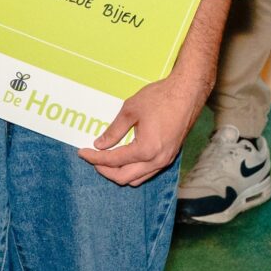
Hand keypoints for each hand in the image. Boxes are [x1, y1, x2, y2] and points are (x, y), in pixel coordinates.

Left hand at [82, 62, 212, 185]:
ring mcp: (166, 160)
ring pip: (137, 179)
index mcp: (146, 150)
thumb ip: (113, 131)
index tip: (82, 152)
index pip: (113, 160)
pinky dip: (133, 170)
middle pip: (124, 177)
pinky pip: (148, 172)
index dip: (94, 158)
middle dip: (104, 170)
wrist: (188, 91)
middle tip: (92, 158)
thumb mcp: (130, 110)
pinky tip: (126, 158)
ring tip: (106, 160)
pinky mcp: (170, 156)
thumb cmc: (160, 97)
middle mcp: (157, 160)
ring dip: (119, 173)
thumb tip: (99, 145)